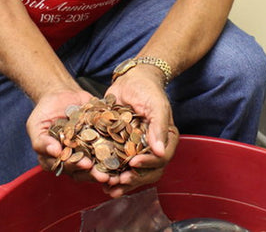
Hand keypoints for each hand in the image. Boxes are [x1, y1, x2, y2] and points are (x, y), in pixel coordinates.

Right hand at [28, 88, 108, 182]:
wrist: (62, 95)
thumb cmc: (45, 112)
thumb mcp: (37, 125)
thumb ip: (42, 140)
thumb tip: (54, 152)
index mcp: (55, 159)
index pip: (65, 166)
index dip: (75, 166)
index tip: (86, 164)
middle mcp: (72, 159)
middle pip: (83, 171)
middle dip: (94, 174)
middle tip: (105, 176)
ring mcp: (87, 152)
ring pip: (97, 166)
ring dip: (107, 171)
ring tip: (117, 175)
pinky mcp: (100, 142)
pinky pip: (109, 151)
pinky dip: (117, 157)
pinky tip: (126, 159)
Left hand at [101, 66, 177, 197]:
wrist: (130, 80)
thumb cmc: (147, 89)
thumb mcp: (156, 105)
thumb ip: (159, 127)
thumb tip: (160, 151)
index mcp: (165, 138)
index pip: (161, 159)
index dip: (149, 164)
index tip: (134, 163)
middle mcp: (152, 147)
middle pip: (148, 172)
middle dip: (134, 179)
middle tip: (119, 180)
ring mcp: (136, 149)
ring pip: (132, 173)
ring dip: (121, 183)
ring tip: (108, 187)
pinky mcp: (119, 148)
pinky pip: (117, 165)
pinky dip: (109, 174)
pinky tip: (100, 181)